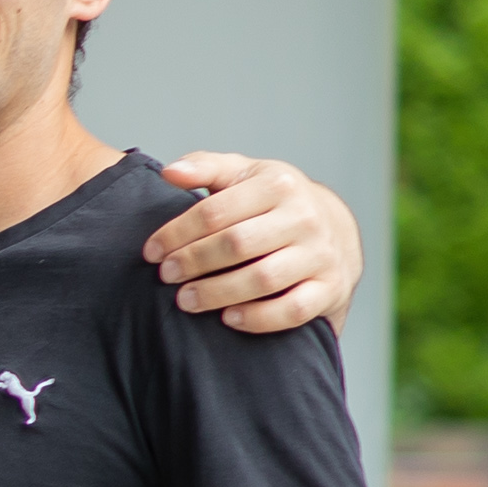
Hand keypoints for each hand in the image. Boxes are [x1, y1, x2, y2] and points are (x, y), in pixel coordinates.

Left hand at [144, 152, 358, 335]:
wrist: (335, 229)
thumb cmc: (274, 203)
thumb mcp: (243, 175)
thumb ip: (206, 168)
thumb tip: (170, 173)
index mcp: (278, 184)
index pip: (215, 211)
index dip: (176, 233)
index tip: (151, 252)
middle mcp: (304, 217)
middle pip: (237, 244)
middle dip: (194, 262)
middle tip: (166, 275)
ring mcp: (320, 254)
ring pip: (263, 278)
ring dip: (218, 293)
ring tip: (186, 300)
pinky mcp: (330, 288)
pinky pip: (292, 309)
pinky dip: (258, 318)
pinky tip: (228, 318)